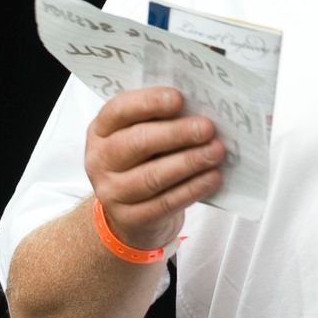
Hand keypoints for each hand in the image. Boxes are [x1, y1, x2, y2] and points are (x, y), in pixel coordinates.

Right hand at [84, 86, 223, 250]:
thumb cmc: (146, 158)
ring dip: (189, 162)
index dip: (149, 102)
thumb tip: (200, 105)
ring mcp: (111, 192)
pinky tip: (212, 177)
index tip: (179, 99)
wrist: (132, 211)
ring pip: (152, 176)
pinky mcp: (130, 219)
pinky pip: (164, 203)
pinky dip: (192, 189)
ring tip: (216, 152)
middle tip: (208, 128)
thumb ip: (164, 118)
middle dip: (176, 133)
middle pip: (137, 143)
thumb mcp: (145, 132)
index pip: (120, 109)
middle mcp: (100, 160)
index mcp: (102, 129)